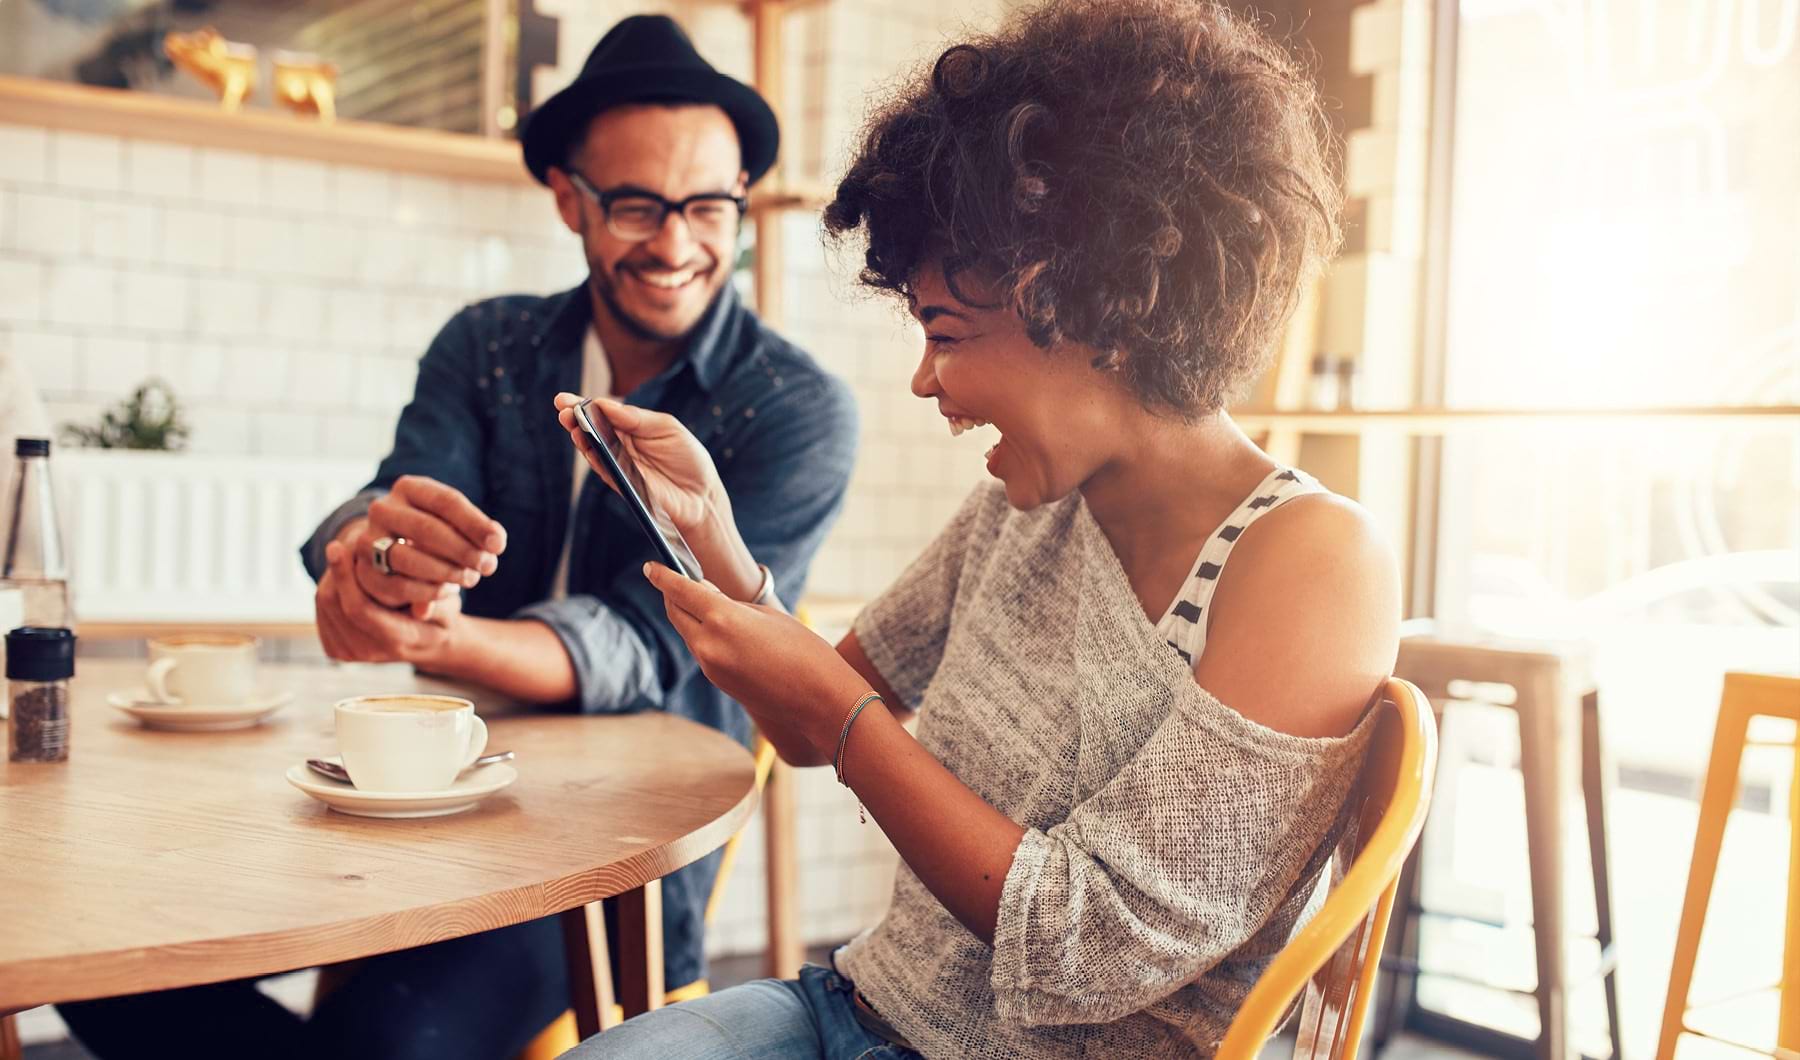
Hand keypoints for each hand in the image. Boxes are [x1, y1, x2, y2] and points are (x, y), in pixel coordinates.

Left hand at [316, 538, 459, 663]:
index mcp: (398, 642)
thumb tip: (423, 608)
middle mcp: (370, 652)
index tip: (338, 546)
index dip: (345, 576)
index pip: (360, 609)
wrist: (429, 641)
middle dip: (336, 571)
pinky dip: (331, 587)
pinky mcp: (336, 649)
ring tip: (346, 556)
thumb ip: (436, 602)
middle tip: (339, 543)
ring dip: (332, 577)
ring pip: (325, 604)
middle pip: (335, 604)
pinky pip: (322, 610)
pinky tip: (345, 575)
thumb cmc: (441, 612)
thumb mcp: (448, 604)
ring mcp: (350, 654)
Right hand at [348, 476, 507, 615]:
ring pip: (407, 557)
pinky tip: (448, 591)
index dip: (475, 524)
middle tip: (488, 566)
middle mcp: (383, 509)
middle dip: (462, 550)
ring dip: (445, 572)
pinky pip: (397, 585)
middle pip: (426, 528)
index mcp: (409, 488)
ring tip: (471, 578)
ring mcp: (368, 539)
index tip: (499, 545)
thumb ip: (477, 530)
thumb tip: (495, 542)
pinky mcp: (364, 571)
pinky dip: (427, 591)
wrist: (391, 547)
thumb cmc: (435, 531)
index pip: (446, 501)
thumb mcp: (455, 523)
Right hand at [554, 393, 725, 533]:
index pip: (603, 413)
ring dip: (580, 436)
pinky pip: (604, 469)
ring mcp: (619, 465)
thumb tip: (605, 404)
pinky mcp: (622, 485)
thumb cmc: (688, 459)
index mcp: (631, 427)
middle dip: (574, 417)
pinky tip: (585, 444)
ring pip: (592, 449)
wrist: (702, 496)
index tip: (564, 398)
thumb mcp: (667, 428)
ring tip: (570, 422)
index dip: (583, 405)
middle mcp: (620, 445)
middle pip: (591, 429)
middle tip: (561, 407)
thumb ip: (638, 418)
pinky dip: (593, 457)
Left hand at [643, 561, 863, 758]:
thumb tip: (707, 598)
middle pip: (676, 613)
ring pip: (688, 633)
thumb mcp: (768, 616)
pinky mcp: (717, 682)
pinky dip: (703, 635)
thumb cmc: (804, 651)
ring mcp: (710, 667)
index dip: (663, 576)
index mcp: (723, 619)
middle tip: (677, 580)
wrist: (820, 700)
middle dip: (672, 595)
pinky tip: (720, 630)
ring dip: (690, 616)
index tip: (651, 566)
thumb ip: (732, 605)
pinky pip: (701, 651)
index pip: (680, 591)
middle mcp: (708, 644)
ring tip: (705, 602)